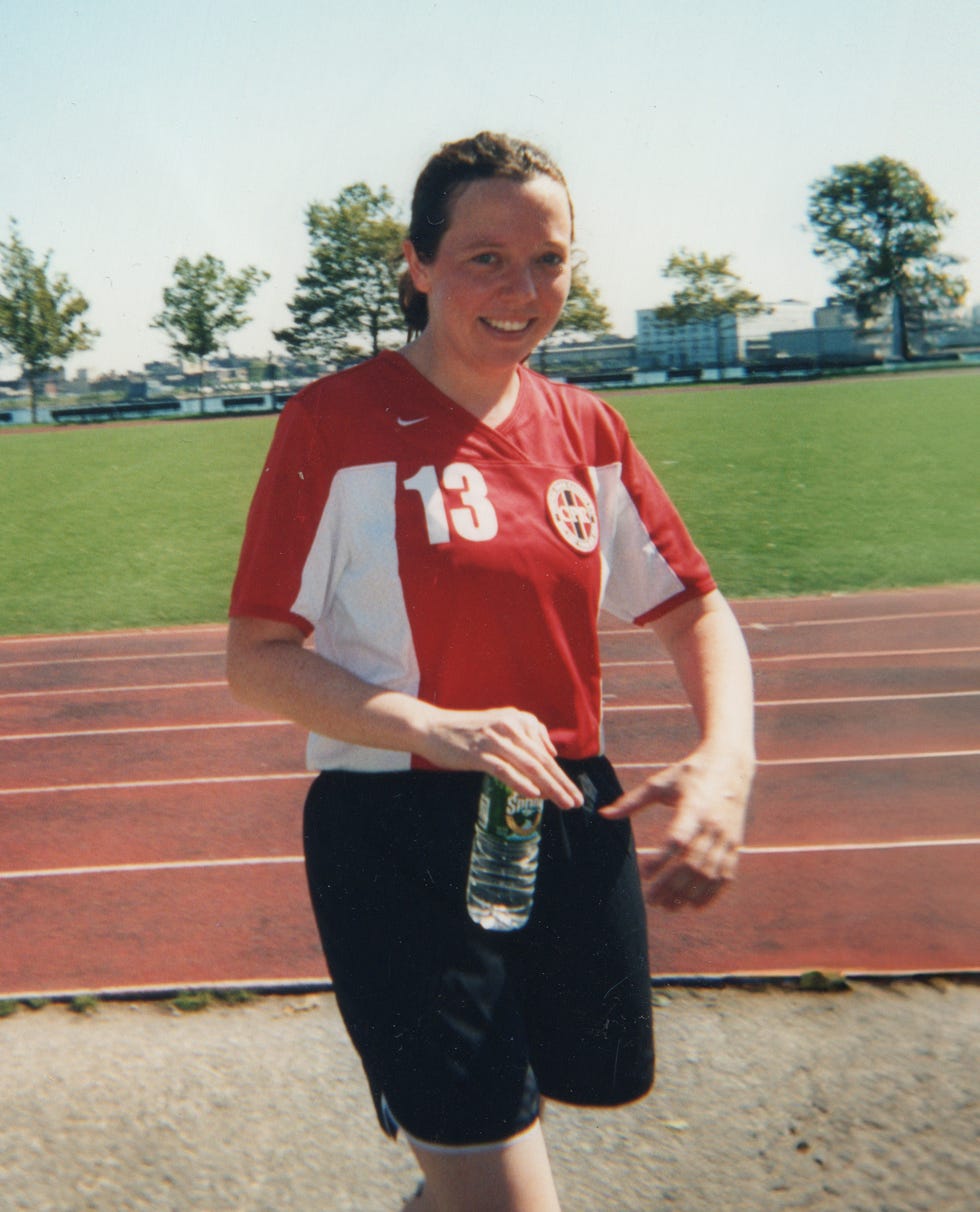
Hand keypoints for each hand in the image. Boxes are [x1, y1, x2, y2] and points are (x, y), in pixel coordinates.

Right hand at [417, 705, 583, 808]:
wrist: (431, 726)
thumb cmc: (465, 731)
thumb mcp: (499, 725)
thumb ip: (524, 736)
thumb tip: (549, 753)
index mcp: (518, 719)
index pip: (544, 752)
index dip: (561, 774)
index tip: (573, 792)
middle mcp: (510, 727)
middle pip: (541, 760)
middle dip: (562, 783)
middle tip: (576, 801)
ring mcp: (494, 740)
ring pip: (529, 766)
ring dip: (550, 787)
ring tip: (564, 803)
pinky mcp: (478, 753)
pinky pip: (504, 770)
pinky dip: (521, 782)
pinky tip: (534, 794)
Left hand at [601, 748, 753, 909]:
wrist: (731, 763)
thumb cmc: (689, 772)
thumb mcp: (660, 782)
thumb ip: (632, 801)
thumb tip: (603, 814)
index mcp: (693, 807)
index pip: (678, 840)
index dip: (662, 860)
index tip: (644, 873)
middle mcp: (713, 824)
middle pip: (692, 863)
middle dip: (671, 886)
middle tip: (651, 900)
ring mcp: (727, 836)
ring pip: (709, 873)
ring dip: (688, 894)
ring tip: (668, 906)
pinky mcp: (736, 842)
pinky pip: (726, 874)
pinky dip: (712, 893)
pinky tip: (695, 906)